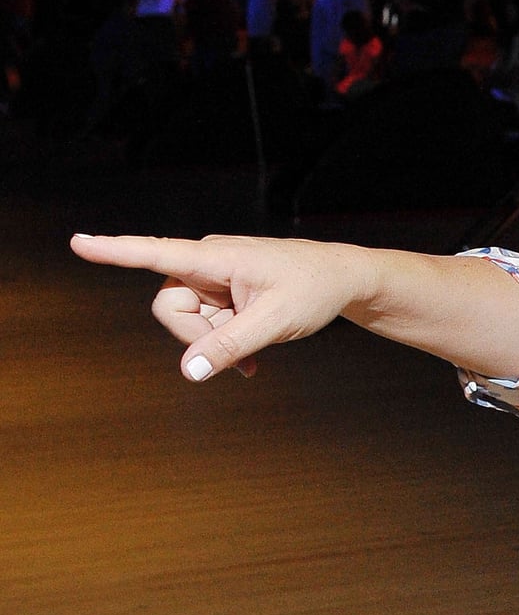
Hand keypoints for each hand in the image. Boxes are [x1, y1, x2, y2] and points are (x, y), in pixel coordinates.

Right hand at [70, 232, 377, 380]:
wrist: (342, 279)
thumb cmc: (312, 290)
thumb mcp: (274, 323)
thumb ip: (231, 347)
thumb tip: (189, 371)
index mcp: (216, 256)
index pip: (155, 252)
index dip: (115, 252)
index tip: (79, 243)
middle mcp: (206, 261)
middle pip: (168, 305)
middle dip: (193, 336)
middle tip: (237, 355)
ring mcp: (213, 277)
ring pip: (186, 319)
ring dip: (214, 342)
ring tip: (255, 355)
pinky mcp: (221, 291)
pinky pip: (205, 324)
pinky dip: (222, 343)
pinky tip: (250, 361)